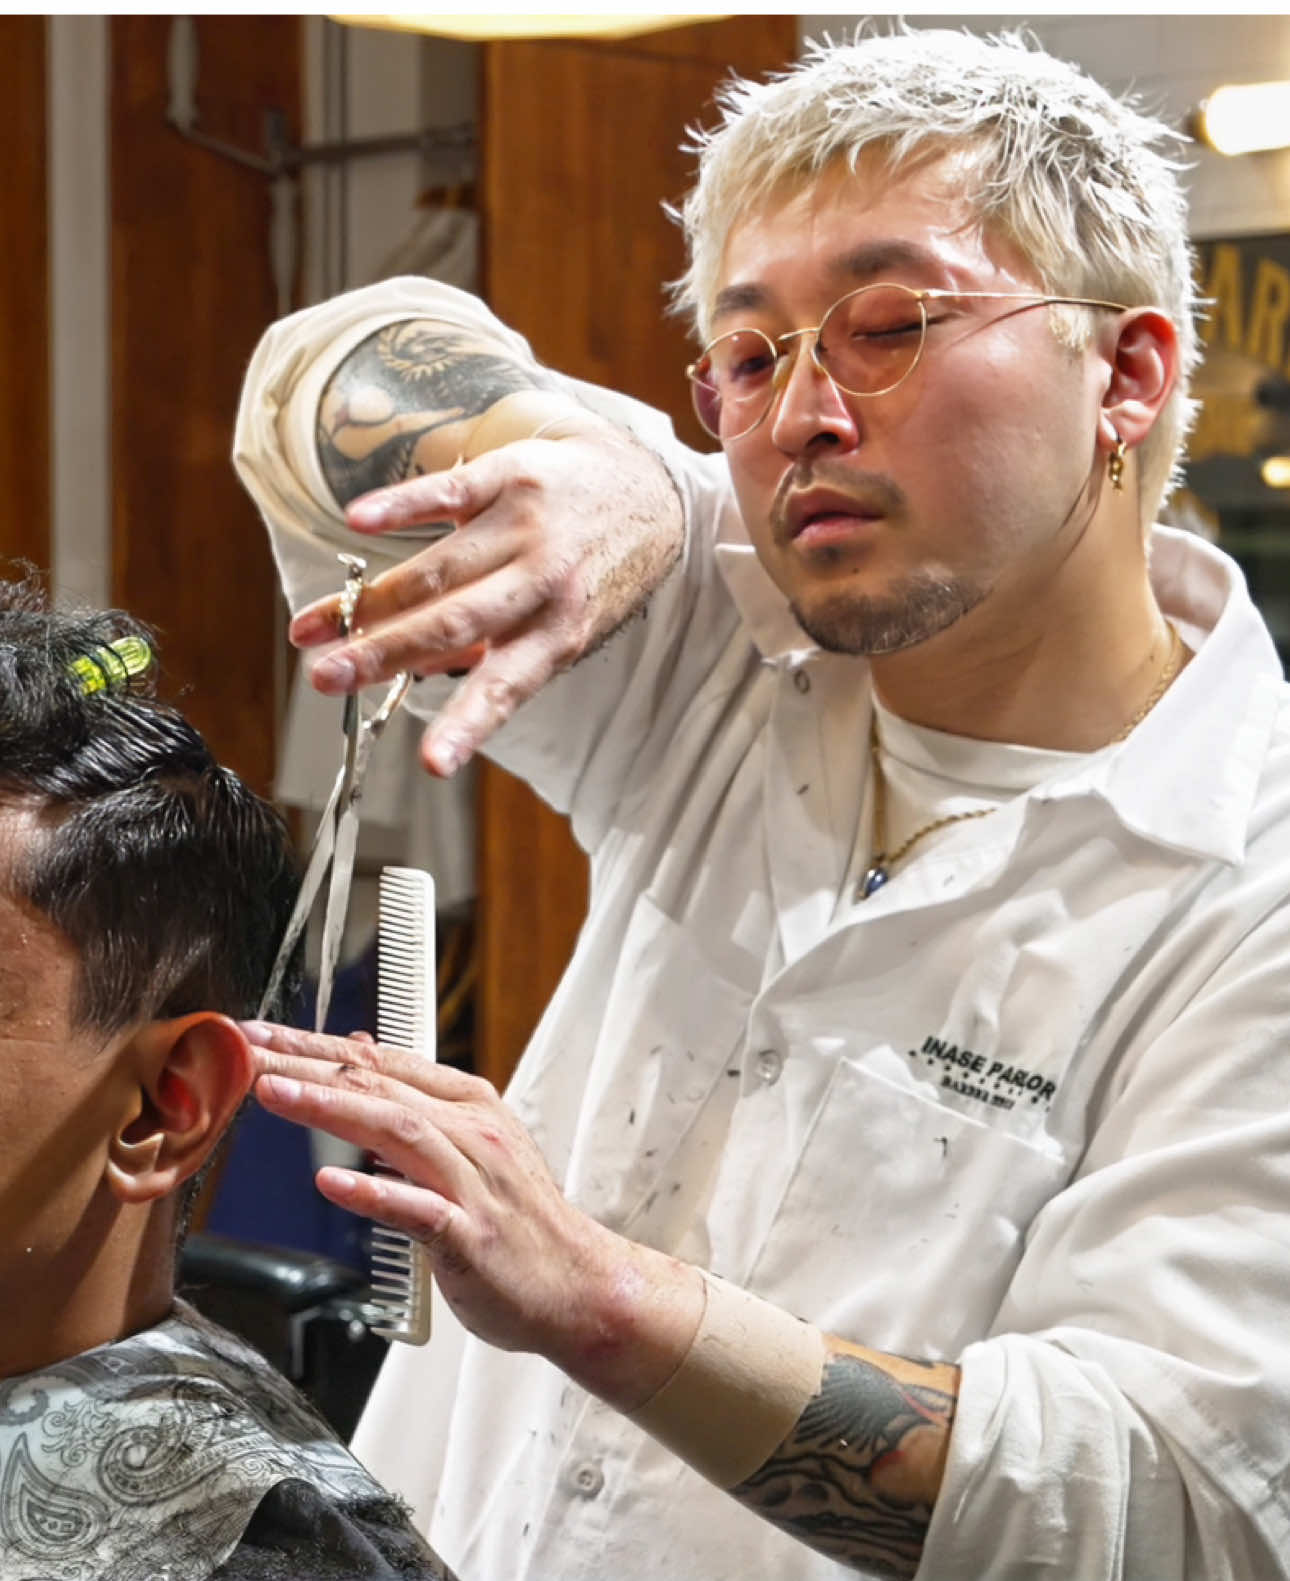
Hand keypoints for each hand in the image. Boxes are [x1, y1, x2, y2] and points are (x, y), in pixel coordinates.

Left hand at [242, 1021, 703, 1407]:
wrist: (579, 1285)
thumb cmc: (519, 1222)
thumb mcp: (470, 1145)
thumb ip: (413, 1103)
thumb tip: (362, 1056)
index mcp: (468, 1105)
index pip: (379, 1061)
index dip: (315, 1045)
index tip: (260, 1035)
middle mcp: (471, 1132)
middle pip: (378, 1085)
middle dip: (305, 1063)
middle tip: (246, 1049)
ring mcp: (472, 1181)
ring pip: (396, 1129)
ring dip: (330, 1107)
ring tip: (273, 1094)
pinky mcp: (471, 1234)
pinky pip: (417, 1209)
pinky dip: (374, 1192)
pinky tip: (331, 1181)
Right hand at [292, 417, 683, 777]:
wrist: (644, 487)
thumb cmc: (592, 571)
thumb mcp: (560, 626)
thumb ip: (493, 651)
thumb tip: (420, 675)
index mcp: (559, 634)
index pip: (507, 688)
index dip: (468, 726)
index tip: (433, 764)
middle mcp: (544, 583)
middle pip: (453, 623)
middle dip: (384, 655)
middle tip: (326, 680)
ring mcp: (526, 527)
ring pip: (438, 569)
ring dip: (368, 601)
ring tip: (312, 629)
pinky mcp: (509, 476)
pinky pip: (449, 491)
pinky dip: (401, 506)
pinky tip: (358, 522)